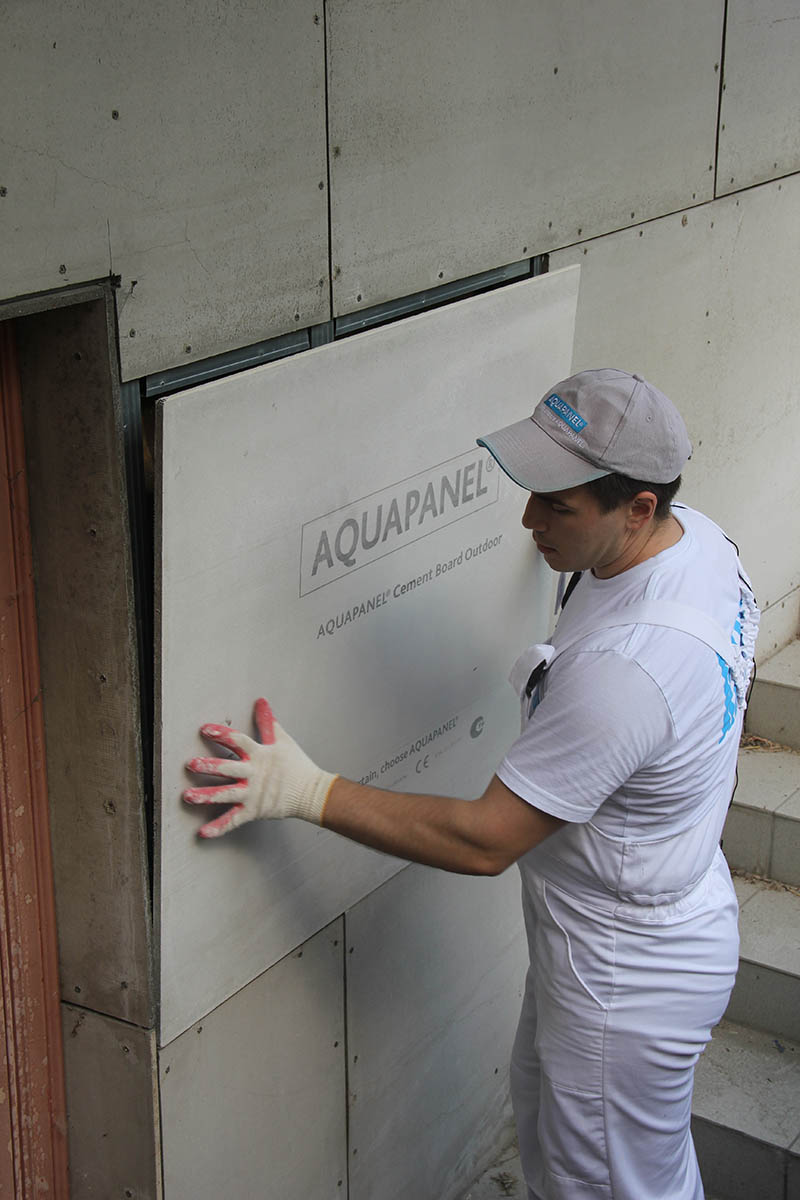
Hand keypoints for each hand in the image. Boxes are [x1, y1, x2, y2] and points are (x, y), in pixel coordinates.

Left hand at [183, 698, 336, 837]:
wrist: (312, 793)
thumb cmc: (296, 765)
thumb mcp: (282, 740)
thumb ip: (267, 722)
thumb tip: (261, 701)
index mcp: (260, 755)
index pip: (239, 742)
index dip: (222, 735)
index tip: (205, 730)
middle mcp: (254, 774)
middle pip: (228, 768)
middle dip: (209, 766)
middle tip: (191, 764)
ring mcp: (252, 794)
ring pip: (226, 794)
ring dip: (207, 795)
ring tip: (188, 796)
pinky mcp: (253, 811)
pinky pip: (233, 820)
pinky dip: (218, 827)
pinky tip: (203, 832)